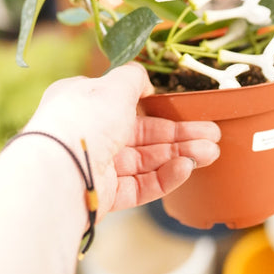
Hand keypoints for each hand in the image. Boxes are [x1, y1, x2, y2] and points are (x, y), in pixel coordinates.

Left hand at [24, 62, 220, 217]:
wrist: (59, 169)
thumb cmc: (84, 119)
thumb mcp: (113, 85)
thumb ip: (134, 78)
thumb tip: (146, 82)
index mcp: (86, 101)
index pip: (128, 104)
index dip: (161, 109)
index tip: (189, 112)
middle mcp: (91, 132)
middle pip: (144, 134)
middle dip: (181, 135)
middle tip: (214, 137)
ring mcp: (97, 165)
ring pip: (146, 160)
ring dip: (180, 155)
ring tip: (211, 153)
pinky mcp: (103, 195)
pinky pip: (139, 185)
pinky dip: (164, 177)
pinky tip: (187, 167)